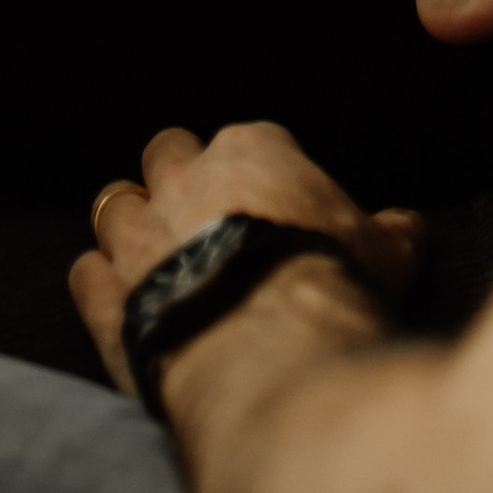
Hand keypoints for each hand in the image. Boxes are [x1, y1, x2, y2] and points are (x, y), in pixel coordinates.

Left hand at [72, 120, 418, 398]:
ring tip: (151, 253)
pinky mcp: (107, 297)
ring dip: (129, 226)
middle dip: (176, 178)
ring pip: (112, 205)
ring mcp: (138, 237)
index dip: (256, 171)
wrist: (265, 354)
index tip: (267, 201)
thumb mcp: (386, 252)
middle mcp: (185, 179)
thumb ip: (393, 231)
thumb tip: (407, 228)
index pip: (246, 138)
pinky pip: (85, 273)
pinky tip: (118, 296)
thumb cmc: (329, 286)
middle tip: (199, 214)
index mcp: (254, 150)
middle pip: (165, 152)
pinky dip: (99, 282)